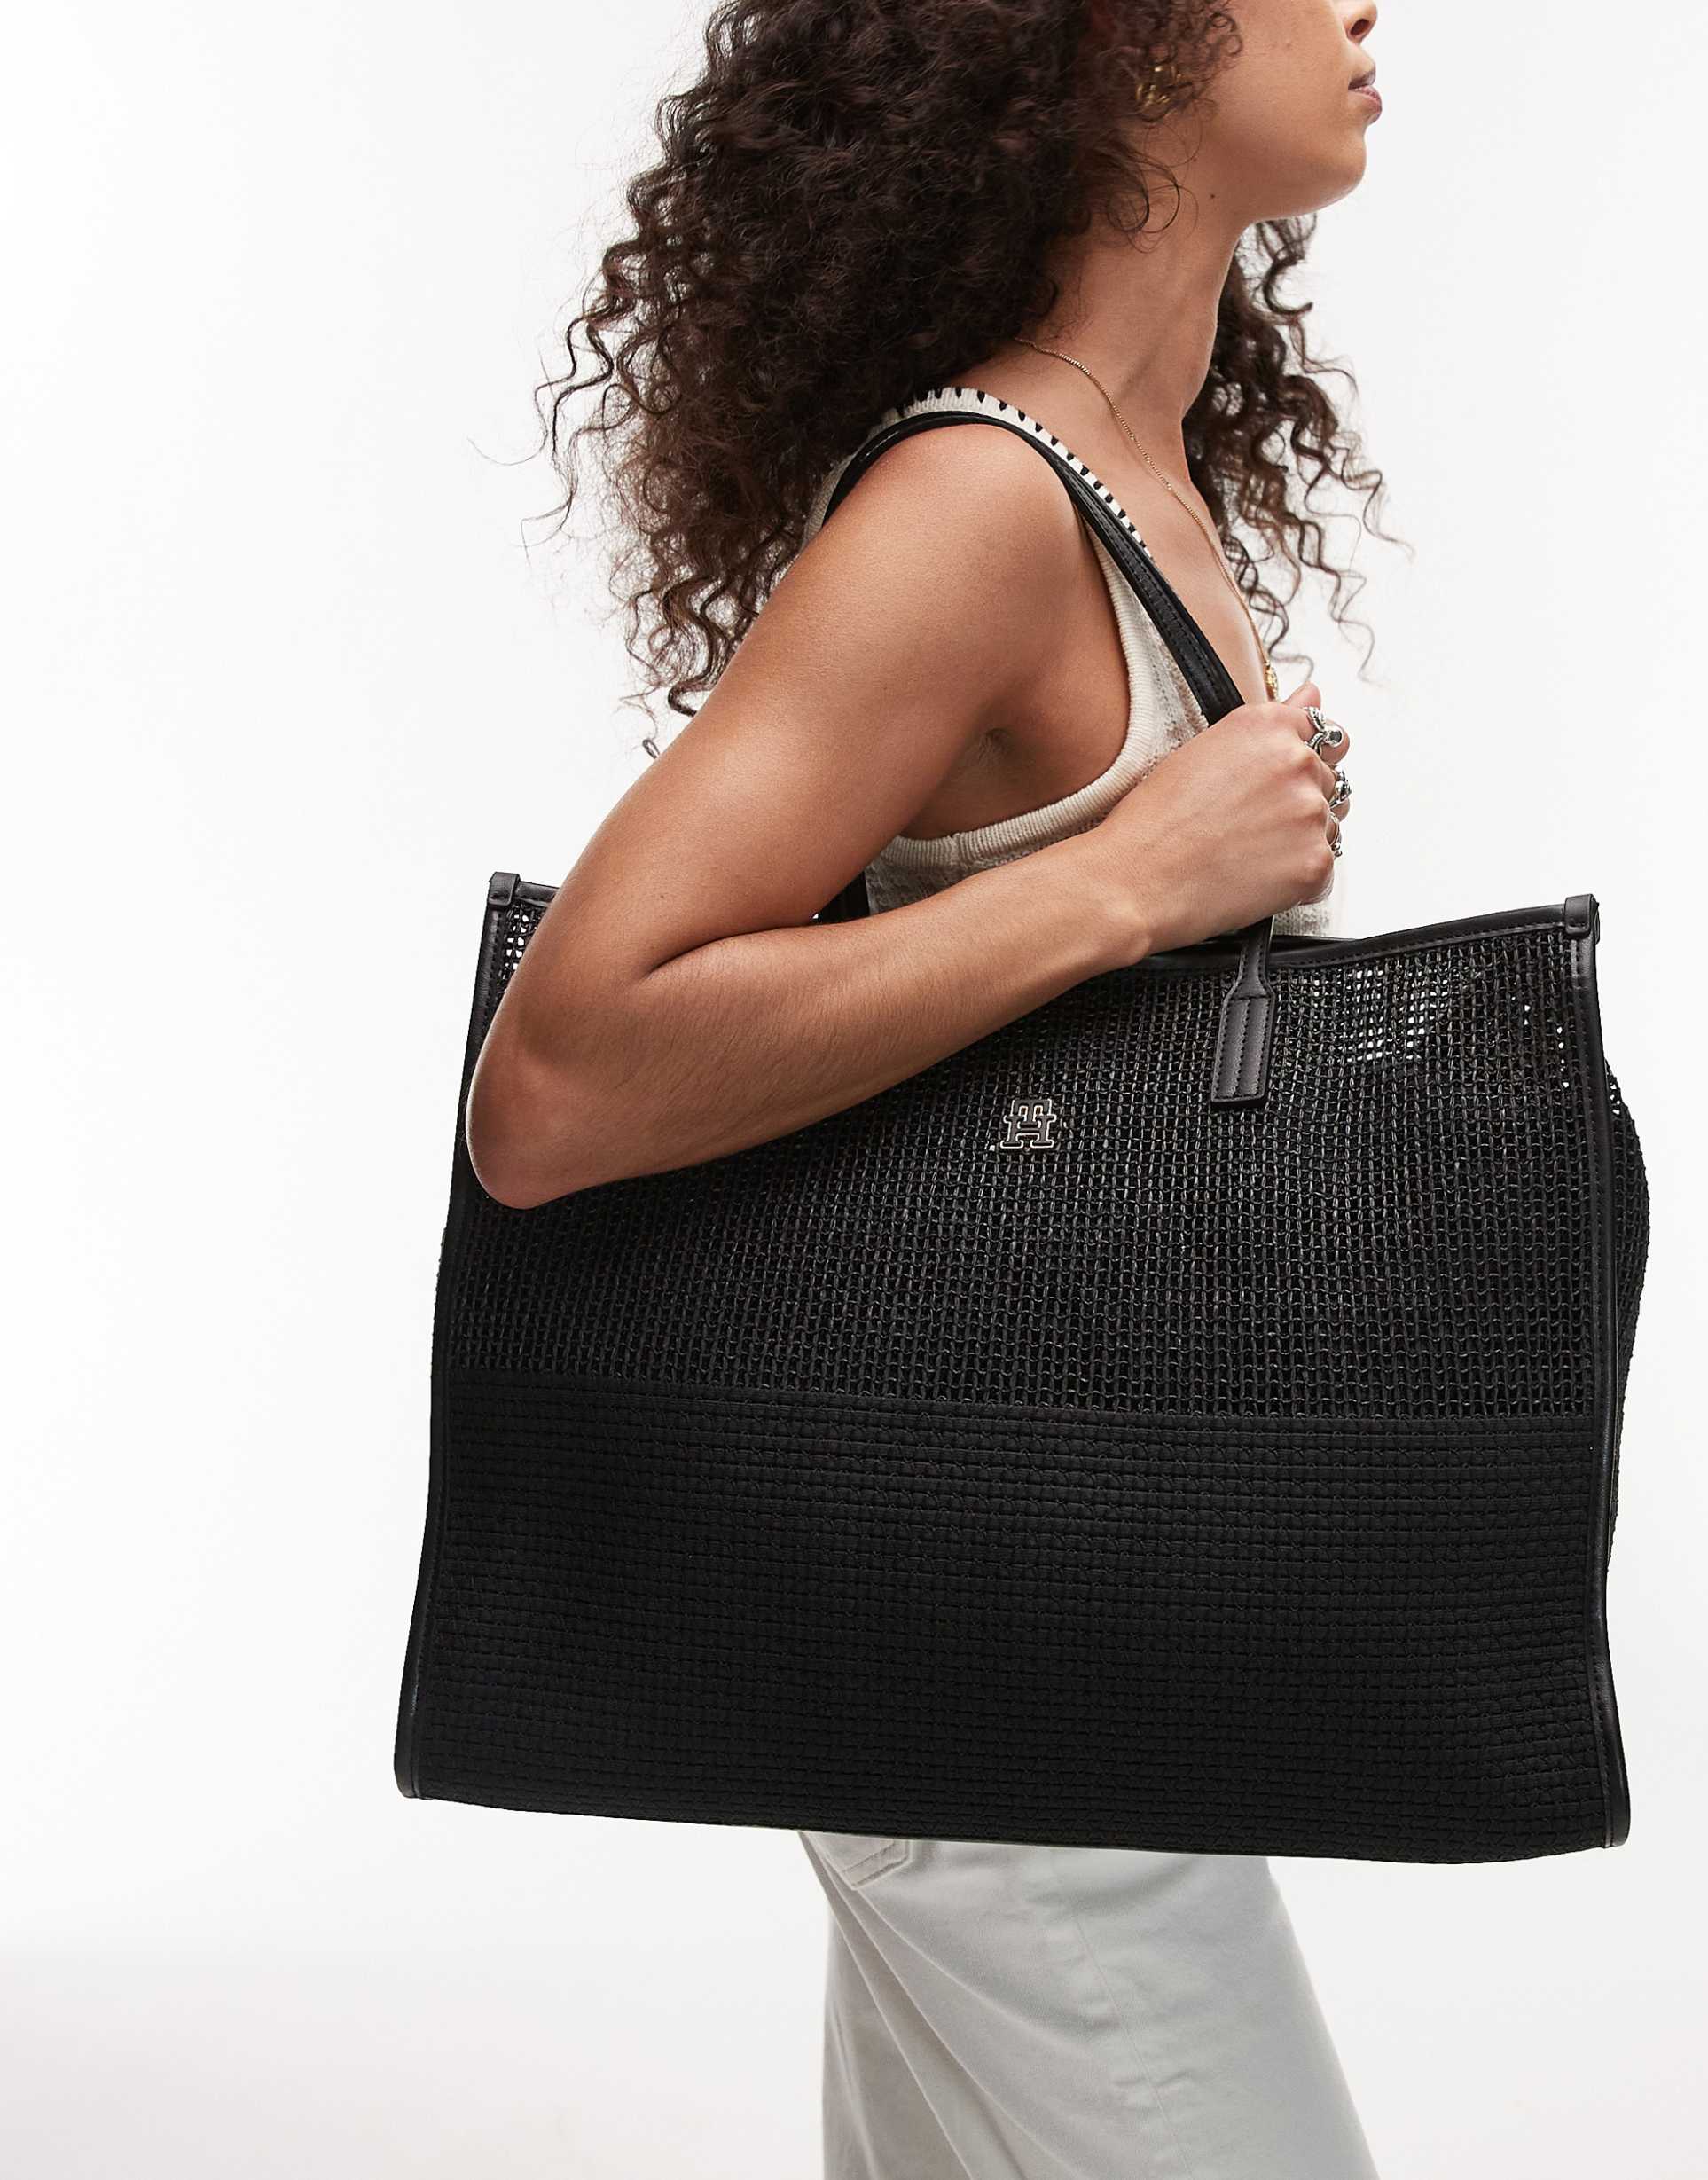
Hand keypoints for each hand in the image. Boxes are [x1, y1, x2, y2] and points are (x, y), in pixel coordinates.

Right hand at [1086, 677, 1351, 960]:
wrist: (1134, 880)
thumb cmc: (1153, 821)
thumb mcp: (1203, 751)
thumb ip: (1270, 725)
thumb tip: (1314, 695)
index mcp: (1266, 725)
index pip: (1322, 732)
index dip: (1306, 759)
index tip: (1284, 782)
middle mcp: (1296, 761)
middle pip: (1328, 783)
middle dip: (1299, 804)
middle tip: (1247, 828)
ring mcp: (1310, 812)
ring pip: (1328, 828)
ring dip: (1300, 842)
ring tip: (1245, 856)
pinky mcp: (1314, 862)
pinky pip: (1324, 873)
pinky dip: (1296, 882)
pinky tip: (1253, 882)